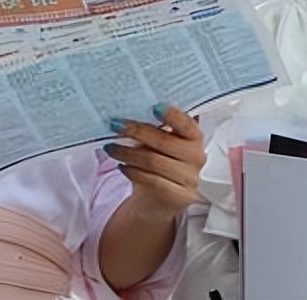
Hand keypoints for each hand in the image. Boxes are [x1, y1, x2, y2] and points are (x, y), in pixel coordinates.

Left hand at [104, 103, 205, 219]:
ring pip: (153, 161)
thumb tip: (126, 117)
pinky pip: (151, 180)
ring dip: (127, 153)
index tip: (154, 106)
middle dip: (136, 131)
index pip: (187, 124)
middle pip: (164, 142)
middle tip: (114, 125)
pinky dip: (132, 171)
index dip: (172, 115)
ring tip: (110, 148)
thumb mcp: (158, 144)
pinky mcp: (179, 197)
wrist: (158, 199)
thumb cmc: (158, 162)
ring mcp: (190, 179)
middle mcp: (196, 157)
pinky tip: (121, 166)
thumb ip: (152, 130)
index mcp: (194, 138)